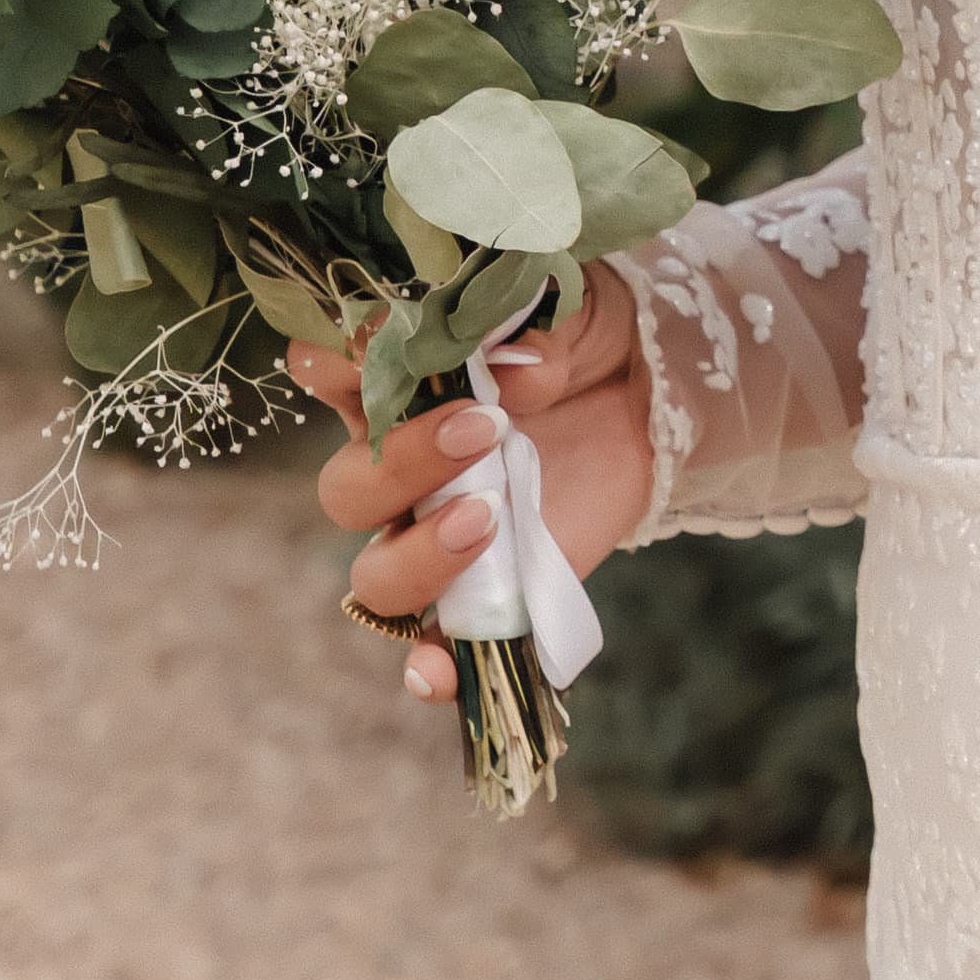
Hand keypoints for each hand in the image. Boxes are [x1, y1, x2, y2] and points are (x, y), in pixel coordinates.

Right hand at [289, 269, 650, 706]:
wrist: (655, 390)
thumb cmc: (584, 335)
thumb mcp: (570, 308)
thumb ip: (535, 332)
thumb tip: (513, 372)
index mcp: (394, 386)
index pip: (324, 376)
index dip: (336, 365)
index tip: (379, 347)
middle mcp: (399, 468)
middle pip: (346, 491)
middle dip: (400, 465)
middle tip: (481, 429)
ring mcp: (438, 536)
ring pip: (376, 578)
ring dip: (419, 555)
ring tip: (489, 515)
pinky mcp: (491, 590)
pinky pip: (438, 649)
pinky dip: (431, 667)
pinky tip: (439, 670)